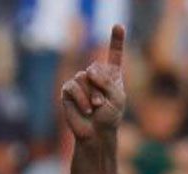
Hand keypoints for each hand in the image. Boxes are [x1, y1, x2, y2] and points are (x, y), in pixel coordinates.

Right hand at [60, 25, 126, 141]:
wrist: (96, 134)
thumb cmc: (110, 117)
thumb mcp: (117, 98)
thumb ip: (107, 81)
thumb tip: (89, 71)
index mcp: (112, 76)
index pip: (114, 55)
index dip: (116, 40)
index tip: (118, 26)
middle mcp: (95, 76)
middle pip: (95, 68)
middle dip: (100, 86)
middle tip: (103, 104)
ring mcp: (81, 82)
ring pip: (84, 78)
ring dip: (92, 95)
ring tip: (95, 108)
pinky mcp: (68, 90)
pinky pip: (73, 86)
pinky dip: (81, 99)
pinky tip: (86, 109)